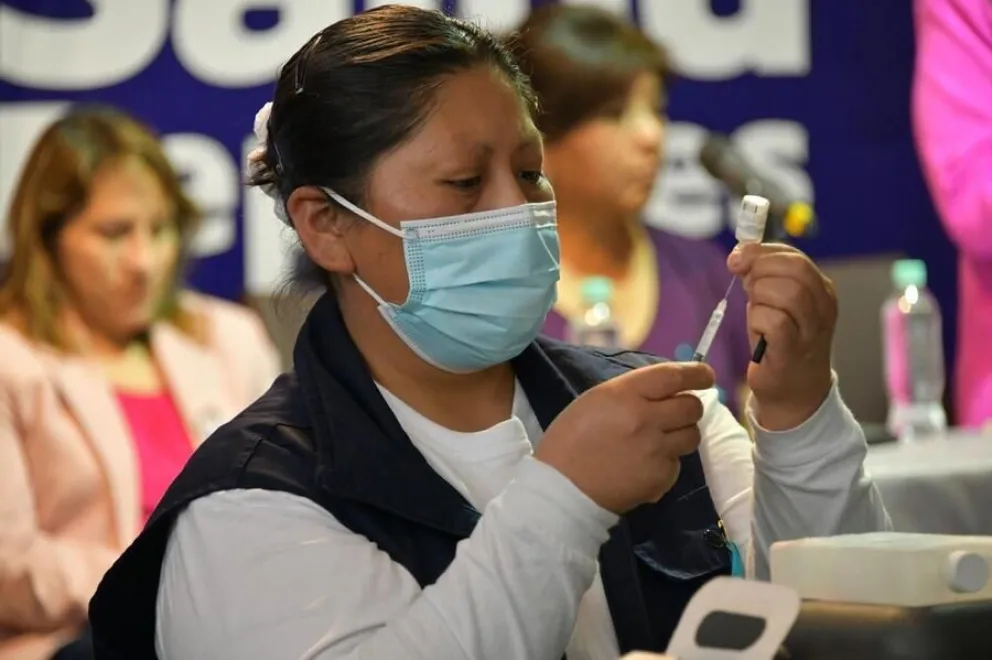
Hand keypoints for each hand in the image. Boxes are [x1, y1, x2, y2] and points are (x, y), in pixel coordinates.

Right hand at [535, 362, 714, 513]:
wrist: (561, 488)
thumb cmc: (570, 439)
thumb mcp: (595, 401)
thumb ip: (631, 392)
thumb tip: (665, 391)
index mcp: (624, 394)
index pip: (673, 376)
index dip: (696, 374)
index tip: (705, 375)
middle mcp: (645, 419)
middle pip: (691, 407)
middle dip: (689, 406)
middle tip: (676, 412)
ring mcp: (655, 451)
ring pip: (691, 435)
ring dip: (680, 434)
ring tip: (658, 441)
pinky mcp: (660, 478)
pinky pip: (677, 464)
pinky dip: (666, 462)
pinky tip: (643, 465)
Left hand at [728, 243, 836, 429]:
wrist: (794, 393)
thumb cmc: (780, 343)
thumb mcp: (775, 303)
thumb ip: (764, 278)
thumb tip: (741, 257)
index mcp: (820, 289)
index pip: (794, 256)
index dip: (761, 252)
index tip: (737, 258)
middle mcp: (823, 306)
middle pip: (793, 268)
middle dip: (759, 270)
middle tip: (745, 286)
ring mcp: (813, 328)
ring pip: (786, 292)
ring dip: (759, 296)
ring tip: (756, 312)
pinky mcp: (795, 350)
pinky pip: (774, 321)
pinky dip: (758, 321)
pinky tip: (758, 332)